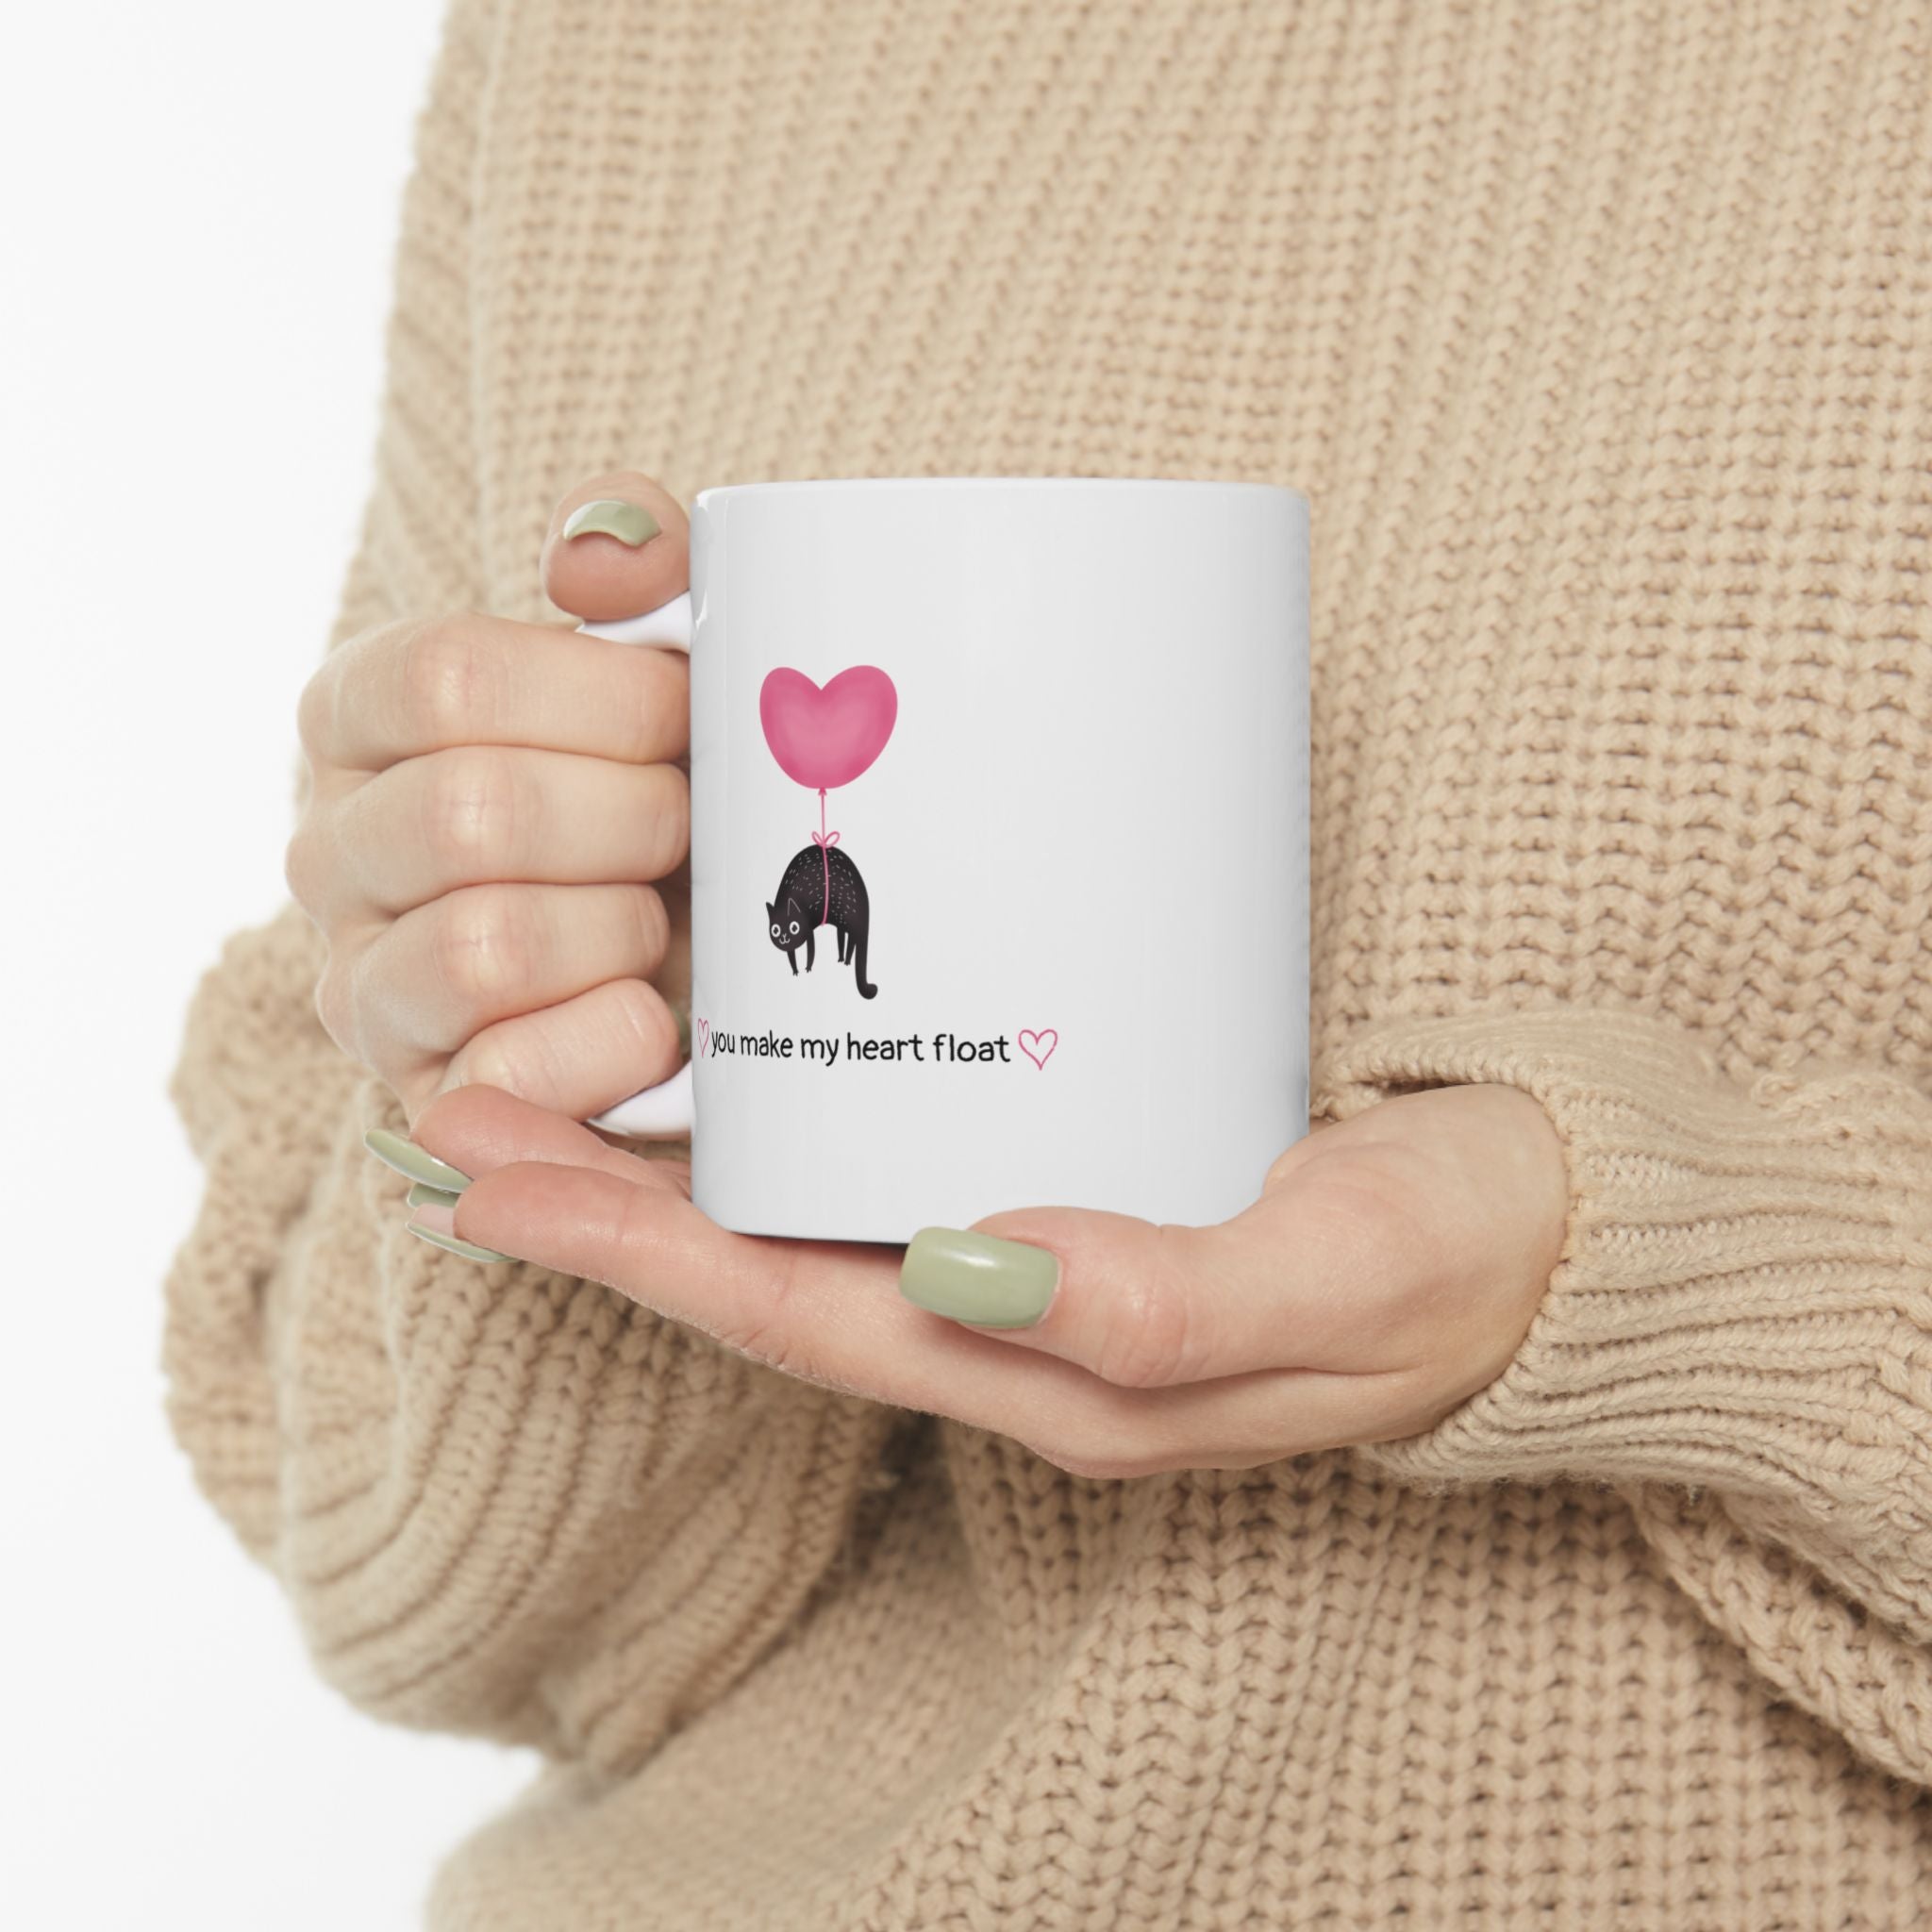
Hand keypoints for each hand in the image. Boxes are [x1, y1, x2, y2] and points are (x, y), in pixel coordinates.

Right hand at [288, 473, 693, 1123]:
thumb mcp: (666, 656)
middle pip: (473, 814)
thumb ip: (640, 562)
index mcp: (360, 716)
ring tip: (660, 920)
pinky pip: (510, 1075)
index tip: (684, 714)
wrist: (697, 954)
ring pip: (484, 947)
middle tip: (691, 825)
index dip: (603, 698)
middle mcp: (329, 850)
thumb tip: (596, 559)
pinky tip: (656, 1015)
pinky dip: (615, 1040)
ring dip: (622, 929)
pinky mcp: (425, 1100)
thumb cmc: (668, 786)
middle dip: (632, 819)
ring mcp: (363, 986)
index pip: (447, 678)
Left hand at [394, 1079, 1569, 1475]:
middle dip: (605, 1204)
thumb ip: (1165, 1297)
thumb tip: (969, 1268)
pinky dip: (796, 1121)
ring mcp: (1043, 1263)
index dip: (632, 1253)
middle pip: (769, 1272)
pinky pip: (899, 1166)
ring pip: (818, 1221)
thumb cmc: (1458, 1259)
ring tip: (550, 1073)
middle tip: (459, 1108)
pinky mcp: (1083, 1180)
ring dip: (677, 1161)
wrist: (1558, 1236)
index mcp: (1056, 1374)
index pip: (797, 1316)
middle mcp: (1020, 1329)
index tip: (485, 1176)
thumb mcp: (1338, 1277)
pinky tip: (751, 1055)